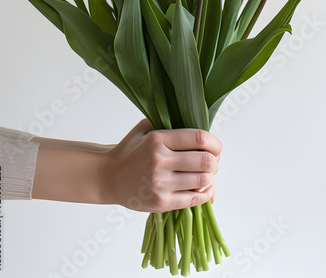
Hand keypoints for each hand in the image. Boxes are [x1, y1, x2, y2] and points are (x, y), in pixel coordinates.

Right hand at [102, 119, 221, 212]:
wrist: (109, 177)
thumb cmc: (131, 150)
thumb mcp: (146, 127)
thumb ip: (170, 121)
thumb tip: (201, 127)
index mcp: (158, 139)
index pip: (199, 138)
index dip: (215, 143)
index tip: (216, 147)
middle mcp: (159, 161)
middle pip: (206, 161)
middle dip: (214, 161)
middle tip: (211, 162)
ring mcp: (160, 183)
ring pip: (203, 181)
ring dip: (209, 178)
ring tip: (205, 175)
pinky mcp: (161, 202)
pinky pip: (195, 200)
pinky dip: (204, 194)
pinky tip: (200, 188)